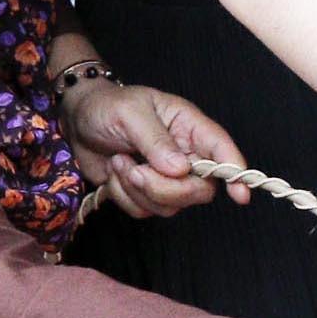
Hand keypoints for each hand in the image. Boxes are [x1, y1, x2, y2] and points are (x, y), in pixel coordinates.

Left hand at [61, 79, 250, 218]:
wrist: (77, 121)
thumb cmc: (108, 106)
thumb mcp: (131, 113)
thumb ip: (156, 140)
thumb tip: (180, 169)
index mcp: (189, 127)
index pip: (222, 151)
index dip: (235, 173)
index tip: (239, 195)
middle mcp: (185, 154)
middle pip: (199, 189)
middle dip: (166, 188)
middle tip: (136, 172)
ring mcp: (166, 177)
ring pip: (171, 205)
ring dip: (138, 190)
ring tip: (120, 162)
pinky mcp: (145, 193)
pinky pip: (145, 211)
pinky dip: (124, 197)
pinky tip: (116, 172)